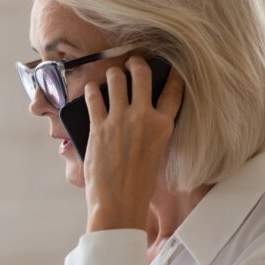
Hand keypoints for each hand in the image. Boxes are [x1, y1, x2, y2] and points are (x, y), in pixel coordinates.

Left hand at [82, 56, 183, 231]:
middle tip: (133, 62)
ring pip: (116, 79)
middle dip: (136, 63)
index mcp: (163, 126)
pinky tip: (90, 89)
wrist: (119, 202)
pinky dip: (90, 90)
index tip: (170, 66)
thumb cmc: (139, 184)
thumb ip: (152, 131)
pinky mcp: (98, 126)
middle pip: (142, 75)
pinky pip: (93, 97)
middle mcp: (143, 117)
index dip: (173, 74)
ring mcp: (119, 120)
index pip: (174, 91)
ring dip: (112, 74)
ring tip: (111, 75)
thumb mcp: (156, 153)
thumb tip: (144, 115)